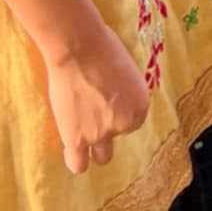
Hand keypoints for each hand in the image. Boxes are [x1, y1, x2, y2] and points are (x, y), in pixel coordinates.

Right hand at [44, 24, 149, 174]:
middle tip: (94, 112)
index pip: (131, 120)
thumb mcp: (124, 69)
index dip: (118, 111)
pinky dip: (76, 158)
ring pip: (101, 157)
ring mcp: (101, 134)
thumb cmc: (100, 46)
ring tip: (83, 133)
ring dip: (94, 148)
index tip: (105, 98)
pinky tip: (71, 147)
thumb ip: (122, 91)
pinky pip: (79, 164)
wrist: (78, 48)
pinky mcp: (78, 139)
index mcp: (141, 105)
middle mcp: (125, 123)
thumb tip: (113, 96)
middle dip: (108, 128)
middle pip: (118, 136)